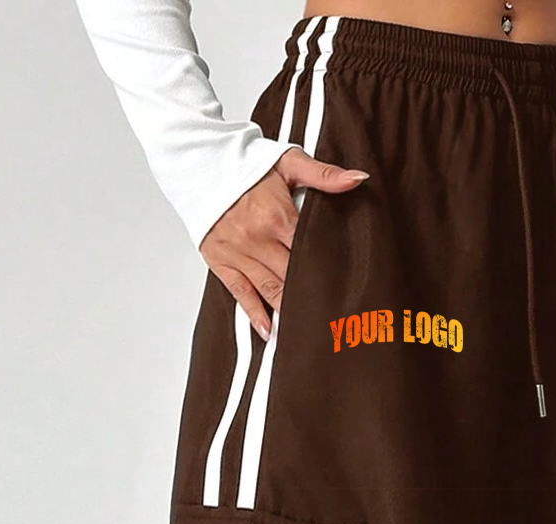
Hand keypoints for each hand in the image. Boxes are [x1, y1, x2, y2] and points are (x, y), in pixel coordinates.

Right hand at [199, 146, 369, 340]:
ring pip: (270, 290)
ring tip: (307, 330)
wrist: (197, 160)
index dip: (328, 272)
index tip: (345, 291)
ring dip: (288, 310)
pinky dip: (255, 314)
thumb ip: (324, 175)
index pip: (311, 254)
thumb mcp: (288, 161)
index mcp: (278, 217)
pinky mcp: (220, 261)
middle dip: (312, 296)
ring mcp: (238, 253)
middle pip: (293, 277)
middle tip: (333, 319)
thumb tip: (358, 179)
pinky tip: (268, 330)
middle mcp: (257, 239)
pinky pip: (240, 293)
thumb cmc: (243, 162)